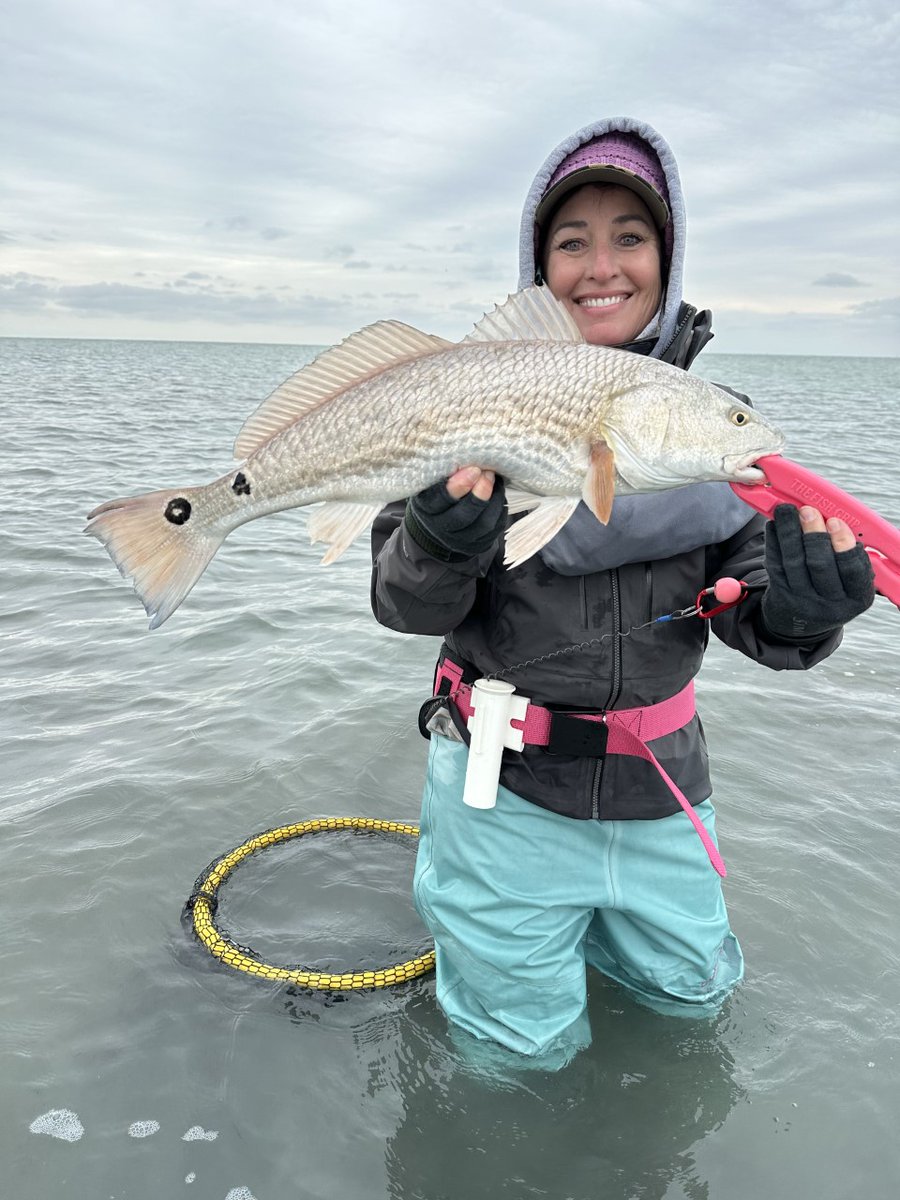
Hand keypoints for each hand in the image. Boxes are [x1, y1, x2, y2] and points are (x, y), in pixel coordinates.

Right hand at [404, 467, 505, 559]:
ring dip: (493, 499)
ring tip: (493, 479)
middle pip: (463, 515)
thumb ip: (445, 473)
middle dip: (479, 493)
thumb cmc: (436, 496)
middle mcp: (441, 528)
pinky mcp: (479, 543)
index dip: (458, 485)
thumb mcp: (432, 483)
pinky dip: (499, 507)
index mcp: (426, 509)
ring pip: (482, 523)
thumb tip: (467, 459)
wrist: (437, 529)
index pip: (440, 499)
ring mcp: (461, 539)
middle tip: (488, 473)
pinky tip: (497, 492)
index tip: (473, 469)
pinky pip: (494, 526)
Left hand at [761, 504, 874, 639]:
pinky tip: (774, 524)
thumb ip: (847, 555)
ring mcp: (802, 601)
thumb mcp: (850, 582)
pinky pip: (775, 564)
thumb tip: (830, 517)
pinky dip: (773, 541)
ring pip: (793, 562)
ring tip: (787, 510)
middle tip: (809, 511)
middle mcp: (830, 605)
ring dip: (789, 532)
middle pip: (820, 566)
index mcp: (856, 598)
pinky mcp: (780, 595)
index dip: (843, 545)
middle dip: (814, 535)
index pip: (853, 571)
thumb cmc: (834, 588)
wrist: (803, 620)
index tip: (835, 521)